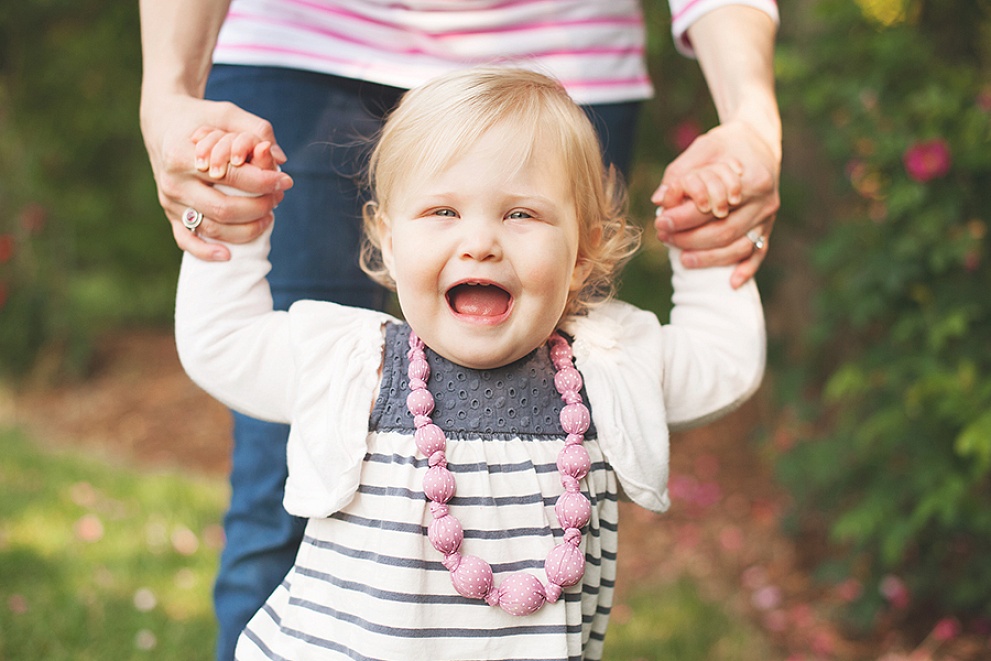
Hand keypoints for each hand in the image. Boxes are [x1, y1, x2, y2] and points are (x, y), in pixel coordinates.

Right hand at [140, 94, 293, 260]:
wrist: (162, 124)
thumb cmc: (200, 118)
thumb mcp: (226, 113)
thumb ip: (255, 129)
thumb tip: (280, 159)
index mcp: (182, 155)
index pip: (231, 176)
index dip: (263, 181)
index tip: (285, 180)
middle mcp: (173, 182)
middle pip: (224, 208)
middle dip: (259, 207)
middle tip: (278, 198)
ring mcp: (170, 202)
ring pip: (212, 228)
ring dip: (246, 229)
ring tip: (268, 217)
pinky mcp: (170, 214)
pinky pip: (187, 240)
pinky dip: (206, 251)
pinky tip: (228, 254)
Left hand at [652, 119, 779, 287]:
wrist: (757, 143)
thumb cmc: (726, 146)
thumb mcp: (703, 149)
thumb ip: (680, 173)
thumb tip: (658, 200)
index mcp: (752, 179)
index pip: (713, 207)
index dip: (684, 218)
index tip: (661, 221)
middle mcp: (765, 201)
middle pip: (724, 231)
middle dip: (690, 239)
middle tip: (664, 238)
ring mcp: (768, 217)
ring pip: (739, 246)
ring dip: (709, 258)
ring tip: (683, 259)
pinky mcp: (768, 227)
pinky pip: (758, 253)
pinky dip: (746, 269)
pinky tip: (731, 283)